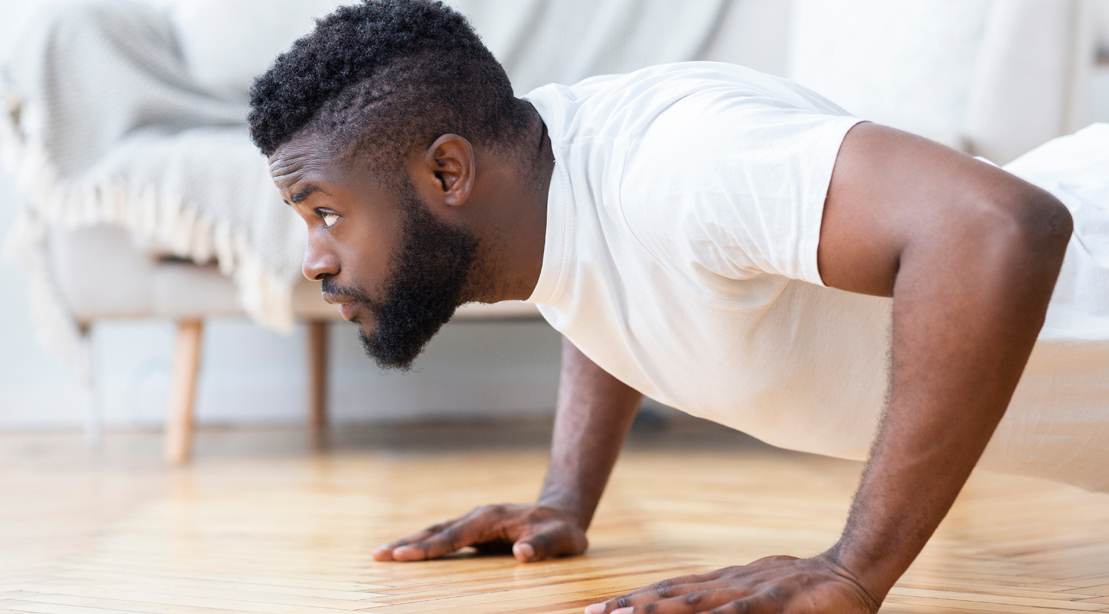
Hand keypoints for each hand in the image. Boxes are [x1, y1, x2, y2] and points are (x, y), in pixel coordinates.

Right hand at [372, 503, 588, 562]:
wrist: (563, 516)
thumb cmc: (562, 531)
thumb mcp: (561, 540)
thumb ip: (543, 545)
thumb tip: (522, 553)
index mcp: (491, 518)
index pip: (455, 535)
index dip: (430, 547)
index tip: (404, 555)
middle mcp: (478, 518)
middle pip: (437, 531)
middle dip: (407, 543)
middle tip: (377, 556)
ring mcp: (474, 524)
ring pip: (436, 533)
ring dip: (409, 544)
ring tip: (380, 555)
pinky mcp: (474, 534)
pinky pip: (444, 540)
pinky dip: (423, 547)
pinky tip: (406, 556)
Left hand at [584, 555, 880, 613]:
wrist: (852, 570)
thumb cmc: (800, 591)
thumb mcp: (756, 597)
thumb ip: (725, 606)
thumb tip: (690, 607)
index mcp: (721, 584)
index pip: (668, 590)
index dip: (632, 600)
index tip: (598, 610)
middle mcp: (728, 585)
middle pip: (671, 594)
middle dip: (630, 607)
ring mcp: (751, 591)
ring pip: (697, 602)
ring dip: (661, 609)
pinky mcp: (777, 601)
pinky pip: (744, 612)